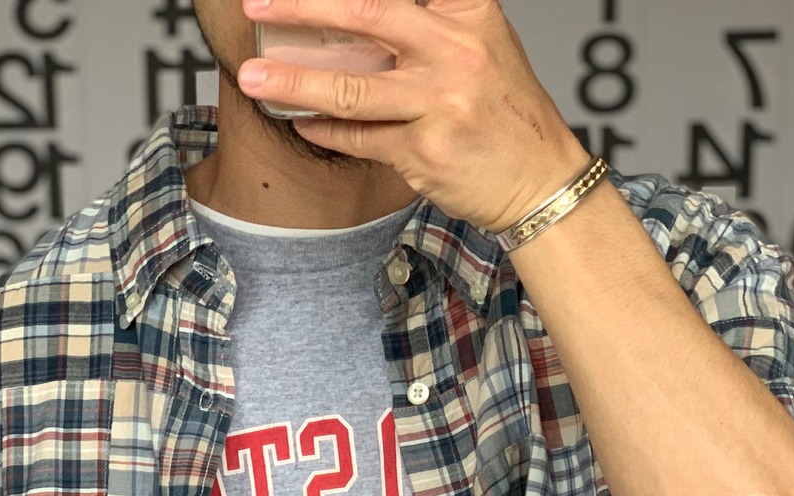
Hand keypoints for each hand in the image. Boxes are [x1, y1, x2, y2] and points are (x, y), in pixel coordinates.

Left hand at [238, 0, 592, 232]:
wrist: (541, 180)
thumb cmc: (505, 113)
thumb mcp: (481, 43)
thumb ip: (429, 22)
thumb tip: (354, 17)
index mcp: (468, 12)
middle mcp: (455, 51)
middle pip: (364, 14)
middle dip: (301, 7)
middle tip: (257, 5)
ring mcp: (439, 103)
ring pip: (350, 88)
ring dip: (292, 82)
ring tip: (253, 78)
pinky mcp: (423, 153)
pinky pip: (358, 139)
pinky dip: (323, 131)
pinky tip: (299, 121)